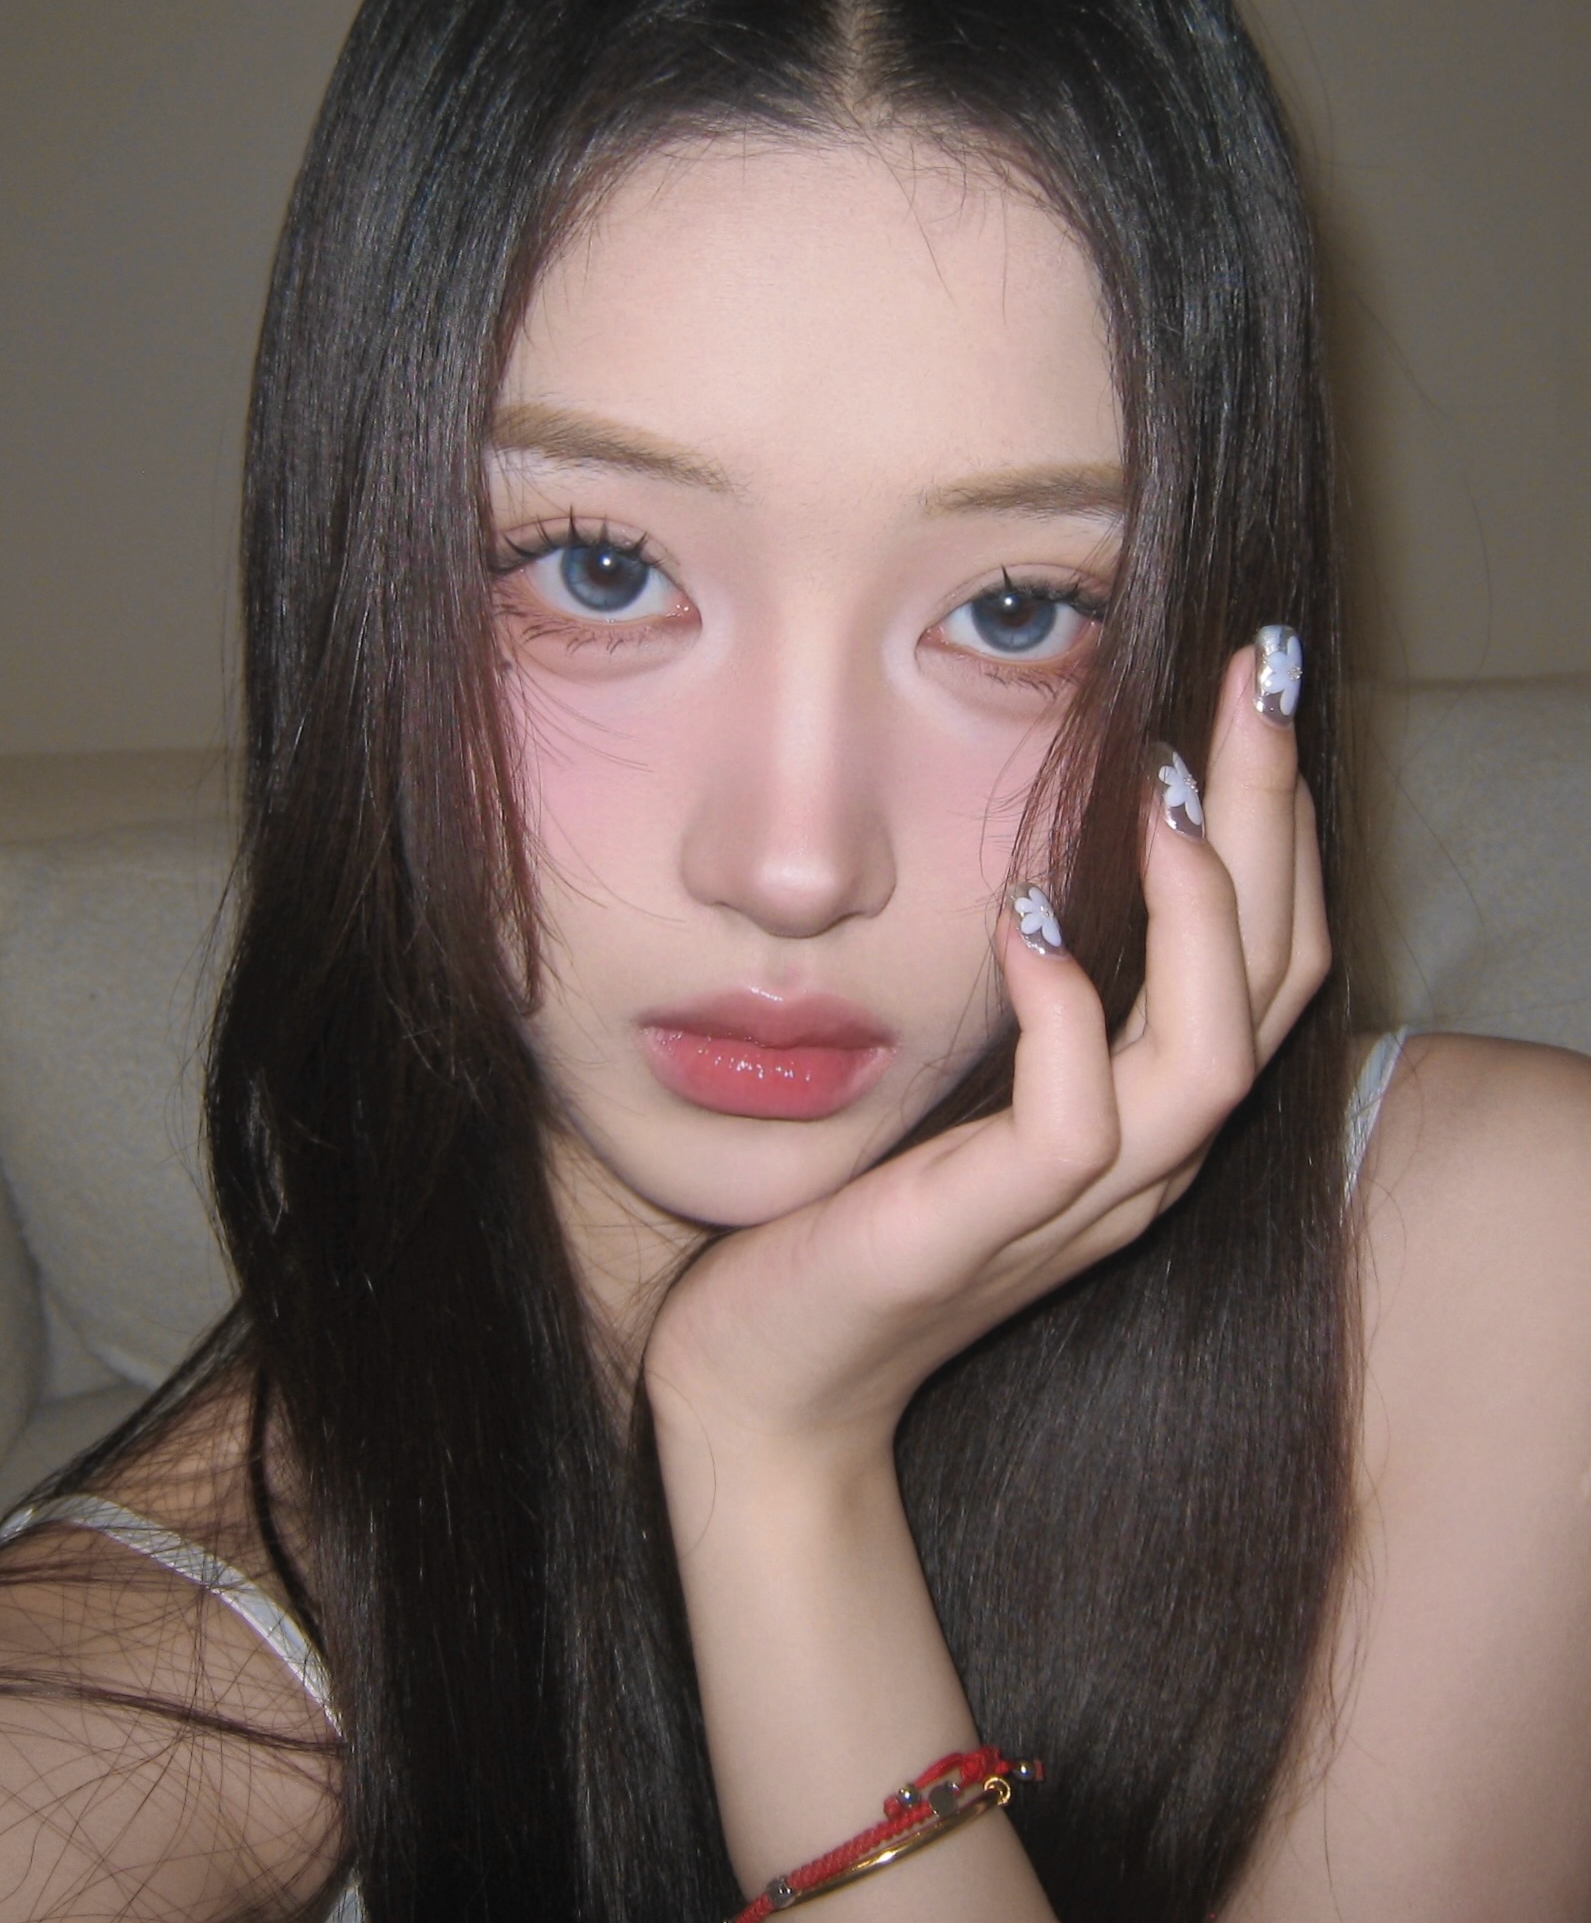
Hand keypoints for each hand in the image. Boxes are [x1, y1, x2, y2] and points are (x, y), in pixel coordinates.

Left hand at [644, 643, 1329, 1481]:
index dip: (1278, 826)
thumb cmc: (853, 1207)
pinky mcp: (986, 1228)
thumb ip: (1025, 989)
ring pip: (1211, 1058)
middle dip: (1272, 822)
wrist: (767, 1376)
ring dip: (1200, 913)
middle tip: (1252, 680)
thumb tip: (1038, 841)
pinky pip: (1075, 1122)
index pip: (1269, 960)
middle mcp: (1143, 1158)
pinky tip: (1025, 915)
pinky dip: (1065, 1011)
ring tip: (1163, 786)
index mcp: (1143, 1111)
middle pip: (1274, 982)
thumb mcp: (960, 1075)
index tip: (1245, 693)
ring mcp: (1076, 1203)